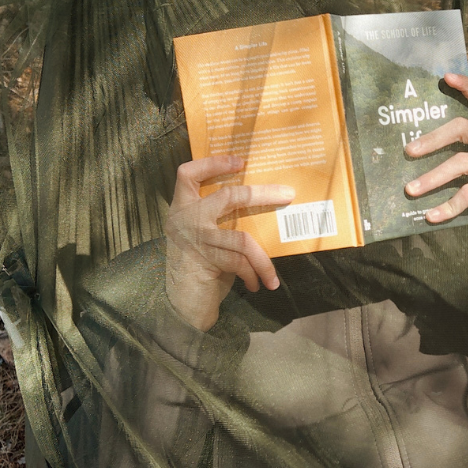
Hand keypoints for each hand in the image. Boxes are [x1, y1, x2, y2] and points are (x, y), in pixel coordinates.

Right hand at [165, 156, 293, 331]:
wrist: (180, 306)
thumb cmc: (199, 267)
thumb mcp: (205, 236)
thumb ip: (221, 220)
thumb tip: (262, 207)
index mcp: (183, 207)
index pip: (188, 174)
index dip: (212, 163)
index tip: (240, 161)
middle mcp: (185, 219)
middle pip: (228, 196)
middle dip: (263, 194)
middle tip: (288, 195)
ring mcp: (195, 239)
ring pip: (242, 238)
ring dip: (263, 259)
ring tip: (274, 276)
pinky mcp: (205, 260)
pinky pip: (240, 262)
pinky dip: (253, 274)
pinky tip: (259, 284)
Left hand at [403, 73, 467, 252]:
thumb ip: (456, 159)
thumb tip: (414, 157)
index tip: (447, 76)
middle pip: (463, 128)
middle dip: (432, 138)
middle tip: (409, 150)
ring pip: (461, 163)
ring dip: (432, 178)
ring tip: (410, 189)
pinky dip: (447, 206)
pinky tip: (430, 216)